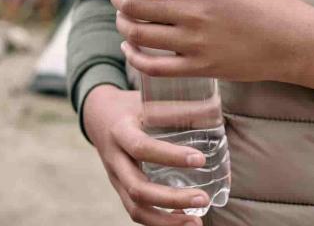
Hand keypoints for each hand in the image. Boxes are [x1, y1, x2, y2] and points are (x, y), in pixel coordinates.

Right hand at [83, 84, 207, 225]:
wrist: (98, 116)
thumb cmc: (130, 107)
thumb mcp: (146, 100)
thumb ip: (174, 107)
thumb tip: (215, 112)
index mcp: (121, 132)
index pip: (142, 148)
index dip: (170, 156)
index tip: (199, 159)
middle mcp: (115, 160)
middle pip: (138, 188)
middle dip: (172, 199)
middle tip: (203, 199)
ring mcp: (116, 179)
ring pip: (135, 208)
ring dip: (166, 221)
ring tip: (196, 223)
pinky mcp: (122, 189)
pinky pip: (137, 211)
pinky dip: (160, 222)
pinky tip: (183, 221)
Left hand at [109, 0, 313, 93]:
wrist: (294, 43)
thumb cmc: (272, 3)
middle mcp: (195, 13)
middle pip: (138, 7)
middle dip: (119, 0)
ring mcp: (195, 44)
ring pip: (141, 36)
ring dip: (123, 26)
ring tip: (122, 19)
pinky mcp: (199, 68)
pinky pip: (155, 66)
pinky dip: (135, 57)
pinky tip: (130, 48)